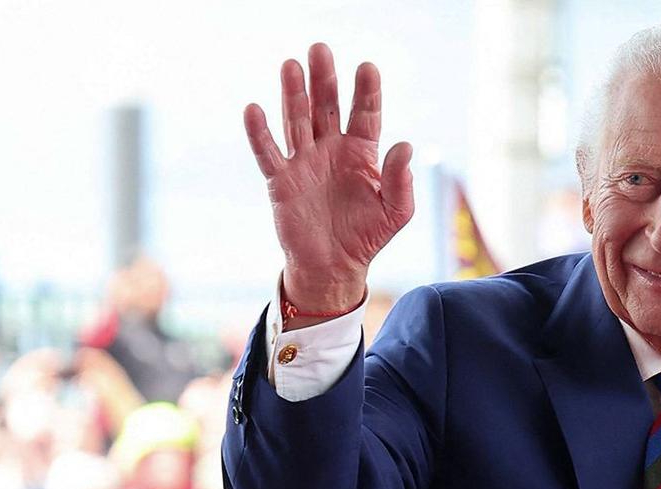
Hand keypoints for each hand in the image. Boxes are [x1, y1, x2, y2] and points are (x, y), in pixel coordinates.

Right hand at [242, 43, 413, 313]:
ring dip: (293, 93)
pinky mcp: (281, 180)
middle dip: (324, 79)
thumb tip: (405, 145)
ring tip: (292, 65)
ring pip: (297, 120)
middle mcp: (331, 149)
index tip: (367, 68)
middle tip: (320, 49)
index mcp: (361, 153)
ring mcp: (304, 161)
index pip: (365, 114)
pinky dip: (260, 133)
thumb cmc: (367, 236)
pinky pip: (269, 152)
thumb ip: (401, 181)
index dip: (366, 92)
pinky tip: (255, 110)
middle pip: (326, 106)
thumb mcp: (395, 212)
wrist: (335, 267)